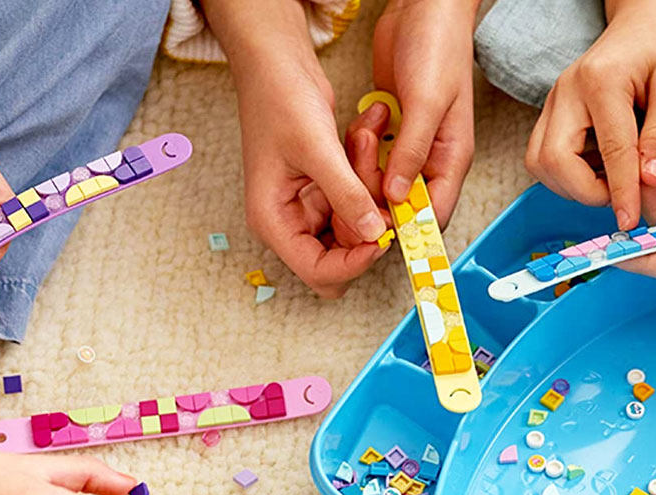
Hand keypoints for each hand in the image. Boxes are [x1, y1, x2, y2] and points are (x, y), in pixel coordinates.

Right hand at [231, 45, 390, 297]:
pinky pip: (356, 201)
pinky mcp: (324, 189)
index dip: (353, 262)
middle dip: (364, 234)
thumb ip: (346, 195)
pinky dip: (367, 179)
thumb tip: (374, 234)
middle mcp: (289, 220)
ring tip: (366, 148)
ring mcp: (307, 206)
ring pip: (353, 230)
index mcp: (273, 220)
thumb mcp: (317, 149)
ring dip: (368, 198)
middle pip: (336, 261)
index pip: (317, 270)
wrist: (276, 62)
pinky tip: (365, 141)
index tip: (382, 237)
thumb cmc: (280, 99)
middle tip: (380, 201)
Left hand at [354, 0, 476, 227]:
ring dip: (365, 165)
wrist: (423, 8)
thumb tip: (398, 197)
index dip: (407, 226)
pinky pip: (370, 156)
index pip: (434, 214)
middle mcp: (432, 158)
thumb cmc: (439, 47)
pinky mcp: (391, 129)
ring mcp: (410, 144)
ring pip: (381, 181)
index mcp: (452, 158)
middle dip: (375, 191)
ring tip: (366, 132)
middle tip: (363, 162)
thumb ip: (413, 151)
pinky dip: (360, 146)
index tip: (376, 224)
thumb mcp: (427, 102)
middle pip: (401, 203)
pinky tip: (363, 123)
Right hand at [525, 0, 655, 229]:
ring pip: (540, 163)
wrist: (646, 17)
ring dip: (573, 185)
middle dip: (585, 191)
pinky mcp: (553, 112)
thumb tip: (651, 184)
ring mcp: (554, 102)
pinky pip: (545, 156)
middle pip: (552, 161)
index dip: (621, 193)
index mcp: (600, 82)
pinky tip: (600, 168)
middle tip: (622, 196)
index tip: (632, 222)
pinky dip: (569, 174)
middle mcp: (566, 93)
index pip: (610, 151)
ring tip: (612, 180)